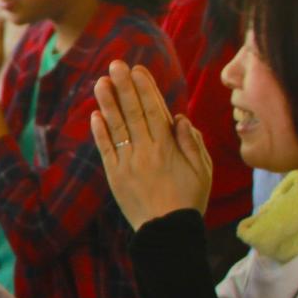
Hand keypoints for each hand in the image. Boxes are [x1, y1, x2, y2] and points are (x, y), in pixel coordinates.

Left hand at [91, 60, 211, 229]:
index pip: (155, 110)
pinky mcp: (115, 176)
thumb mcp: (203, 170)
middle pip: (134, 113)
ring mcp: (128, 163)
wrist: (167, 233)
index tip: (138, 70)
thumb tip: (180, 117)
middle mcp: (147, 151)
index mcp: (169, 148)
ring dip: (108, 103)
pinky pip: (106, 150)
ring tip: (100, 82)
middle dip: (124, 87)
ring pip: (117, 127)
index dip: (145, 89)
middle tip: (116, 64)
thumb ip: (193, 142)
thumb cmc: (189, 200)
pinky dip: (100, 132)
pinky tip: (95, 115)